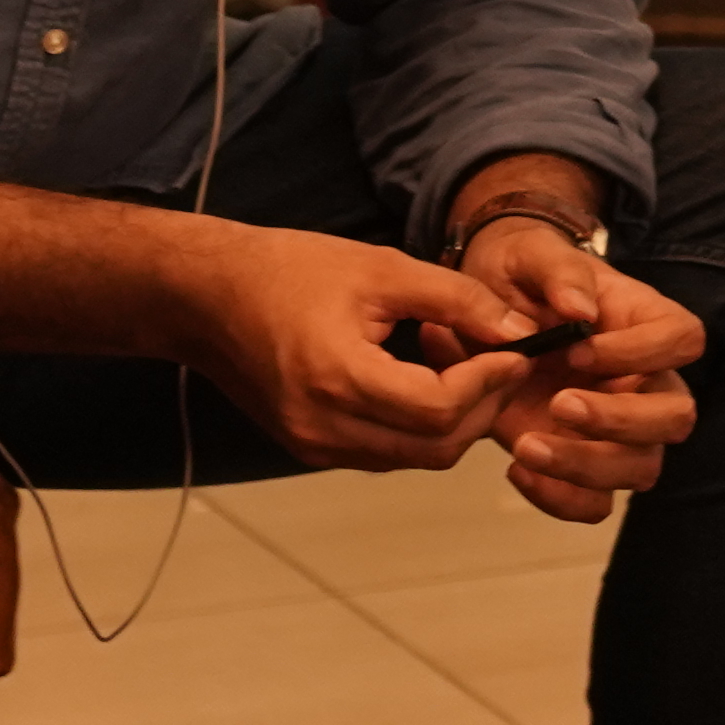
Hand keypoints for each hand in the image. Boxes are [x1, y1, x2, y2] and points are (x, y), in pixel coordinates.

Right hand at [159, 214, 548, 469]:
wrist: (206, 297)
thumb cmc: (286, 271)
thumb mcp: (382, 268)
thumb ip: (457, 299)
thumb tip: (518, 330)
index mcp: (337, 377)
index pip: (439, 409)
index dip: (489, 384)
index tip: (516, 351)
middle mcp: (323, 426)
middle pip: (435, 447)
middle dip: (483, 408)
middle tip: (504, 362)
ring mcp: (314, 444)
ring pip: (415, 456)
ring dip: (455, 420)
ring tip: (465, 364)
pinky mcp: (310, 448)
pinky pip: (386, 451)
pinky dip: (419, 425)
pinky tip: (426, 378)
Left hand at [427, 217, 702, 520]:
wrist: (479, 312)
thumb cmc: (520, 275)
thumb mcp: (531, 255)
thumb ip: (558, 272)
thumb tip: (579, 310)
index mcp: (644, 323)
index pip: (683, 340)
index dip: (643, 353)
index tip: (578, 350)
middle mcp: (643, 381)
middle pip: (676, 416)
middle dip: (621, 421)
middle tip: (558, 404)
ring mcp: (617, 430)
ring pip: (642, 468)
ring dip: (587, 467)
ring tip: (524, 446)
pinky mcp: (581, 463)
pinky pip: (595, 504)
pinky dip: (560, 499)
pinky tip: (517, 469)